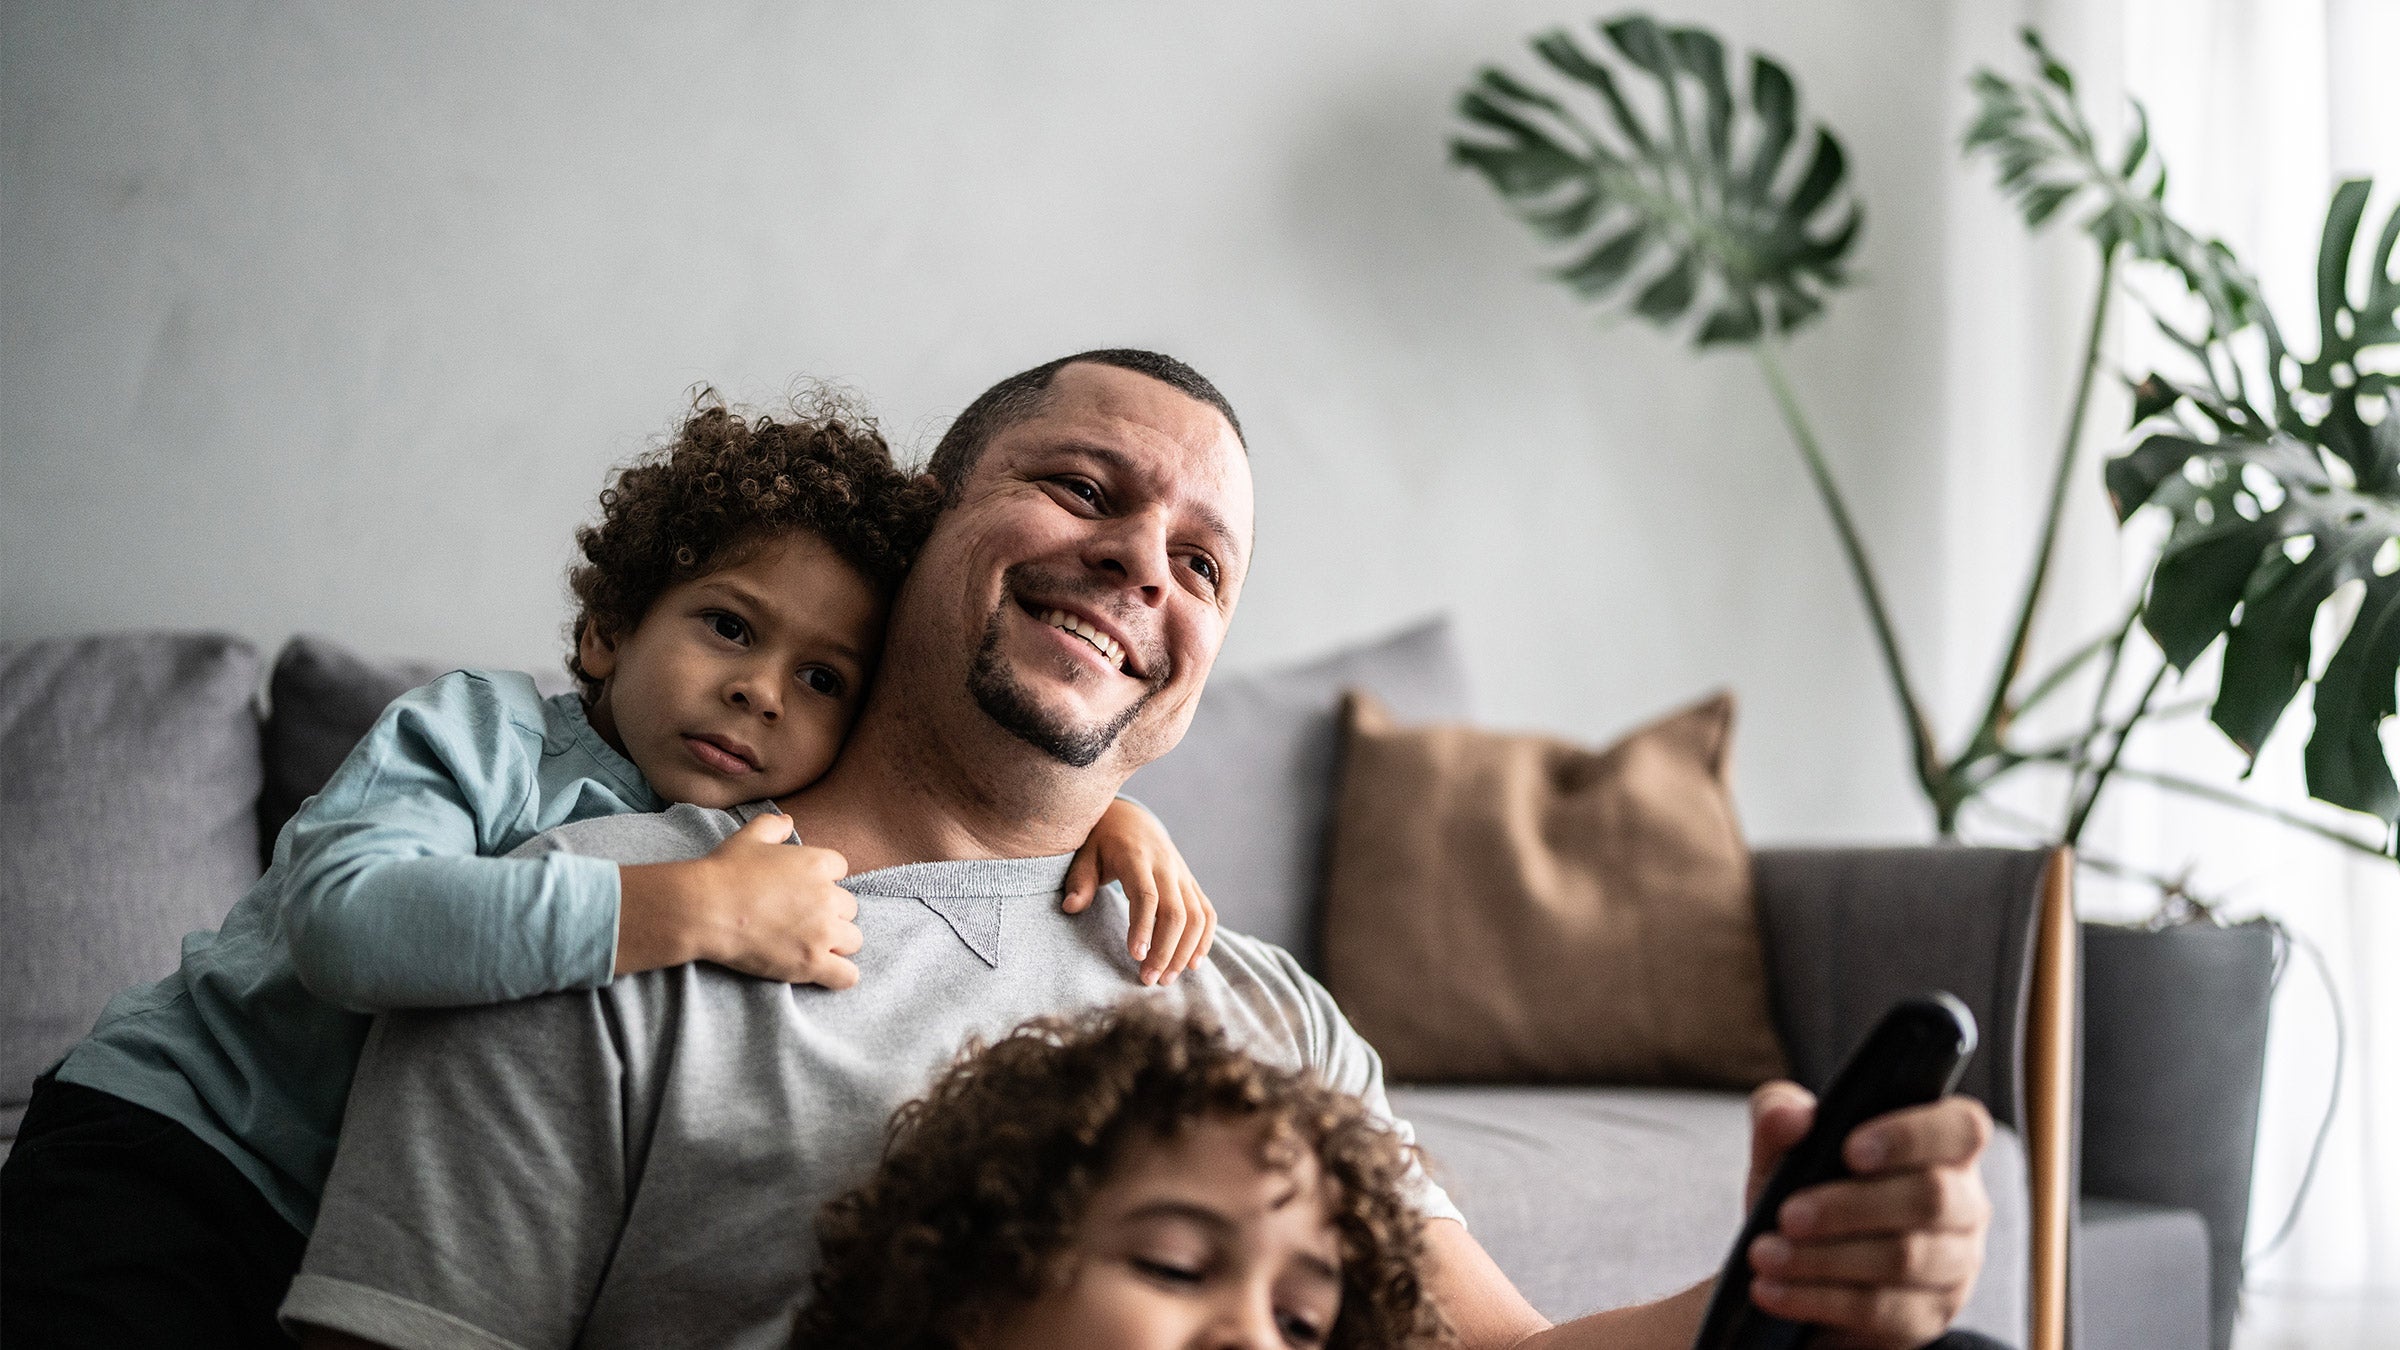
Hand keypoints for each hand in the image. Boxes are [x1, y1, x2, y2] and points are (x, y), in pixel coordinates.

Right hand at [653, 812, 861, 987]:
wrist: (705, 909)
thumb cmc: (724, 872)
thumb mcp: (749, 837)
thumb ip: (772, 826)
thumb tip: (788, 822)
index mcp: (817, 863)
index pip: (841, 870)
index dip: (822, 880)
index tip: (801, 891)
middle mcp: (828, 896)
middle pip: (849, 907)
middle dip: (830, 913)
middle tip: (800, 921)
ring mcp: (823, 932)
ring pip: (853, 940)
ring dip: (835, 943)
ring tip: (809, 945)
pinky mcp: (812, 962)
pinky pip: (847, 976)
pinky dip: (839, 974)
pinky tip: (822, 970)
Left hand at [1063, 798, 1216, 985]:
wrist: (1131, 819)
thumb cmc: (1102, 842)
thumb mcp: (1085, 854)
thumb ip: (1080, 880)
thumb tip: (1071, 907)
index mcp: (1137, 858)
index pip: (1146, 895)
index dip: (1144, 926)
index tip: (1136, 956)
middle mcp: (1166, 866)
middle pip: (1175, 912)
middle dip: (1165, 950)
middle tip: (1148, 979)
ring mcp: (1182, 875)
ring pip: (1196, 916)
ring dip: (1184, 951)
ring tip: (1166, 978)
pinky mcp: (1191, 884)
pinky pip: (1207, 913)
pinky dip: (1204, 939)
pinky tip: (1192, 964)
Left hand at [1739, 1081, 1991, 1348]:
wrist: (1796, 1271)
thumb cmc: (1805, 1192)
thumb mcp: (1782, 1150)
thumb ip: (1779, 1116)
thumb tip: (1790, 1117)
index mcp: (1941, 1147)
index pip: (1963, 1127)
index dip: (1912, 1135)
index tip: (1850, 1150)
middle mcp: (1964, 1203)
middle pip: (1930, 1197)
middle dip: (1850, 1206)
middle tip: (1788, 1216)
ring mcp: (1954, 1264)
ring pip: (1904, 1258)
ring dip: (1825, 1257)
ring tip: (1765, 1255)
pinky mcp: (1928, 1315)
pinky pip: (1880, 1309)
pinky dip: (1817, 1298)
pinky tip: (1773, 1290)